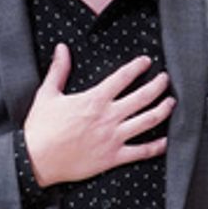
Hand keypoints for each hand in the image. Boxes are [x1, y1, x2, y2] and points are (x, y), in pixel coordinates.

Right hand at [23, 44, 175, 187]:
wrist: (36, 159)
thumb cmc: (40, 128)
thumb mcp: (47, 94)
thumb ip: (59, 70)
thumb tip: (62, 48)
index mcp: (94, 99)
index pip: (123, 77)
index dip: (138, 67)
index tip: (146, 61)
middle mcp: (108, 116)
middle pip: (143, 96)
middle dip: (158, 85)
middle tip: (165, 79)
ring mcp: (113, 137)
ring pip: (148, 121)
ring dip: (163, 110)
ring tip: (171, 102)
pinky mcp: (113, 157)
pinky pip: (142, 151)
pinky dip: (158, 146)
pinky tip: (166, 141)